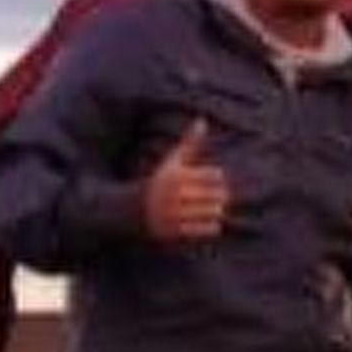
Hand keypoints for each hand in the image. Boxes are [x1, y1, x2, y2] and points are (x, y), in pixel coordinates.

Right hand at [144, 118, 230, 242]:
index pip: (213, 176)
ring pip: (212, 213)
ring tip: (213, 208)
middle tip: (218, 197)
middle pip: (215, 196)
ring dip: (215, 211)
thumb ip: (189, 142)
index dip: (217, 178)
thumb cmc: (160, 181)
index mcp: (177, 176)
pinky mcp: (174, 231)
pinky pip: (205, 230)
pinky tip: (207, 221)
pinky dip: (210, 226)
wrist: (133, 209)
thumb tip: (202, 120)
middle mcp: (174, 195)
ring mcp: (174, 214)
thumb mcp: (172, 161)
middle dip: (219, 197)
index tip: (215, 180)